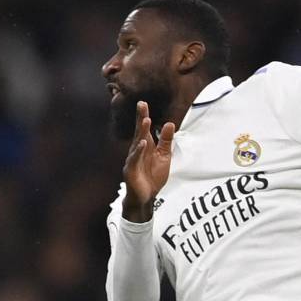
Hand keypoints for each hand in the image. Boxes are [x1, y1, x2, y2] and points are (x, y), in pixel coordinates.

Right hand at [121, 101, 174, 222]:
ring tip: (146, 120)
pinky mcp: (131, 170)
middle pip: (139, 132)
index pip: (145, 129)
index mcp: (146, 146)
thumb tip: (170, 123)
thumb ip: (166, 141)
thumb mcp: (164, 156)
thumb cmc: (153, 176)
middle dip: (141, 118)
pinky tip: (143, 143)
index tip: (143, 103)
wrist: (146, 197)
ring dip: (142, 132)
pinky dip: (139, 151)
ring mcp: (133, 160)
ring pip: (137, 143)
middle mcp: (137, 150)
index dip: (144, 116)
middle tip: (142, 104)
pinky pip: (135, 159)